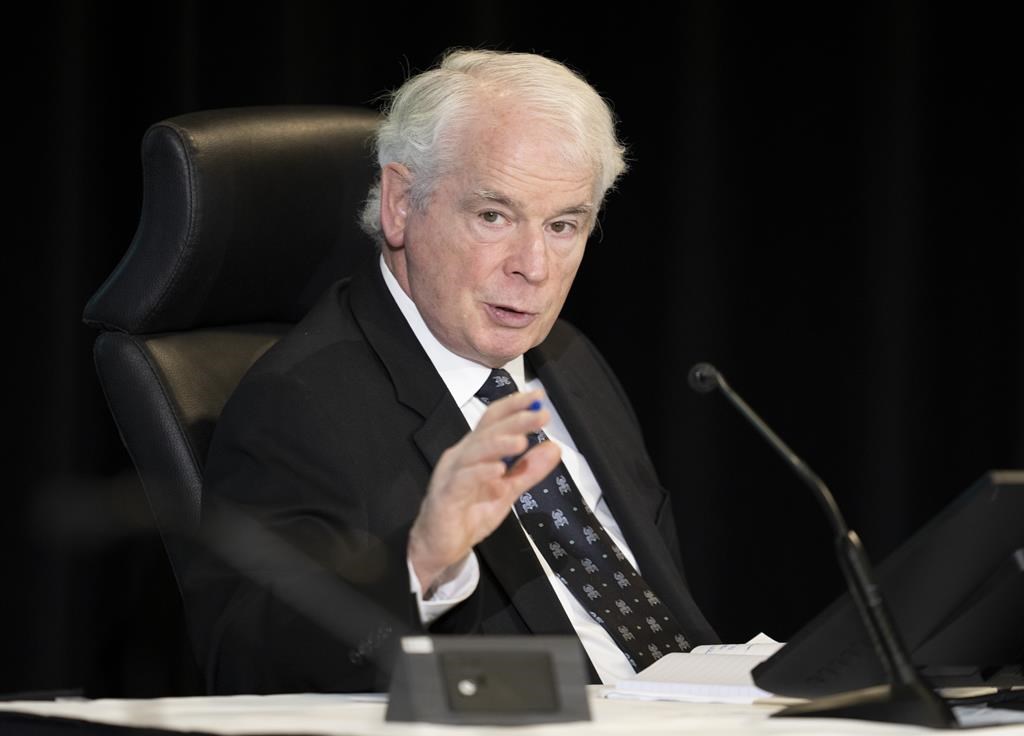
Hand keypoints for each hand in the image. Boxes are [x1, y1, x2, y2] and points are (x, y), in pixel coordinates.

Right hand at [408, 389, 561, 593]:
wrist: (438, 547)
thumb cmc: (469, 513)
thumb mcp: (507, 491)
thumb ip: (529, 471)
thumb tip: (554, 448)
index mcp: (475, 450)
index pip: (494, 420)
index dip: (514, 406)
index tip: (538, 397)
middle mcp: (461, 456)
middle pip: (488, 431)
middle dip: (515, 421)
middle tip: (541, 416)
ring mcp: (450, 475)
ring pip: (474, 452)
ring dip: (498, 444)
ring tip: (521, 442)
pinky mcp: (445, 497)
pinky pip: (462, 481)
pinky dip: (480, 474)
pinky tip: (498, 471)